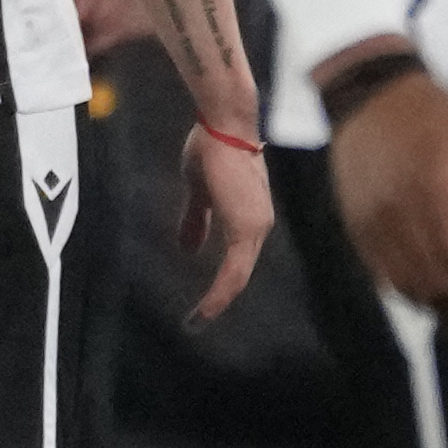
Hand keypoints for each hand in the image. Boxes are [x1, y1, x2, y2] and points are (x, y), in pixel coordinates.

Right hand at [178, 124, 275, 322]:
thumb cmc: (211, 148)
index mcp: (249, 218)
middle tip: (196, 322)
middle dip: (218, 301)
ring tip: (196, 321)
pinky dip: (219, 294)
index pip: (238, 261)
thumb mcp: (199, 191)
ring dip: (217, 302)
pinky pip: (233, 273)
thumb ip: (196, 220)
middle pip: (239, 276)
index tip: (202, 305)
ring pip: (237, 279)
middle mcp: (259, 226)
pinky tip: (204, 310)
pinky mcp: (245, 230)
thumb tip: (189, 248)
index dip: (221, 285)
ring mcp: (255, 228)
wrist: (223, 125)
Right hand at [327, 55, 447, 341]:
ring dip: (445, 310)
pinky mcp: (356, 228)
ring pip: (410, 284)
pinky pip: (384, 276)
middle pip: (439, 279)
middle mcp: (399, 211)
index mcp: (435, 187)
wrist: (367, 96)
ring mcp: (372, 223)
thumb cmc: (433, 115)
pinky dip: (413, 296)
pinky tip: (437, 304)